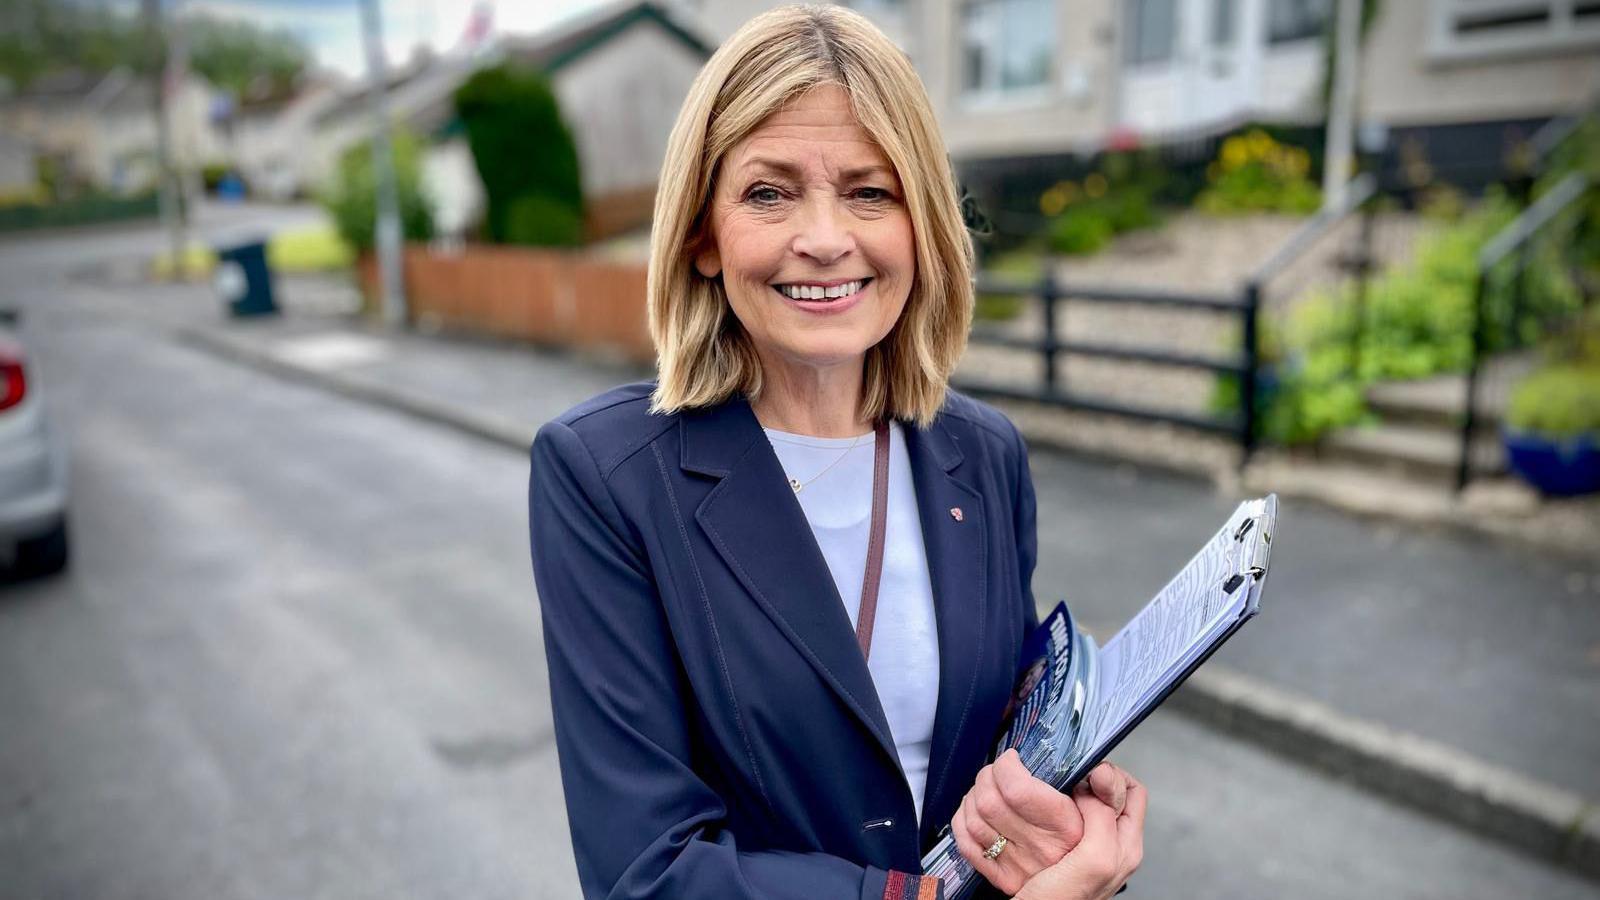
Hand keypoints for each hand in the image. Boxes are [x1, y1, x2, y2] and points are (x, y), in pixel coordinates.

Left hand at [951, 752, 1132, 895]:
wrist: (1084, 897)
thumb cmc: (1103, 858)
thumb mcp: (1119, 824)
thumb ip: (1109, 793)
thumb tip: (1098, 771)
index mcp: (1068, 829)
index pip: (1018, 789)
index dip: (1007, 766)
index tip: (1013, 758)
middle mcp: (1040, 848)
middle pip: (991, 801)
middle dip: (988, 775)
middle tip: (999, 769)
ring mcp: (1019, 865)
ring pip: (976, 819)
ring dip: (974, 794)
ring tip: (987, 785)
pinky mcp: (1004, 878)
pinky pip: (968, 845)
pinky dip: (963, 822)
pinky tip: (973, 811)